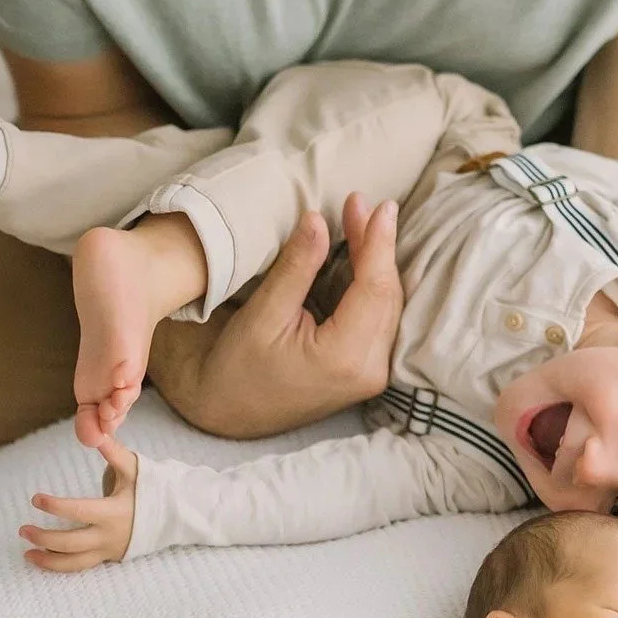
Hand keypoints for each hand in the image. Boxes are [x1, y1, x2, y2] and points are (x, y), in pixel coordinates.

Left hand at [22, 435, 138, 571]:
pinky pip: (80, 567)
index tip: (36, 499)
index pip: (78, 512)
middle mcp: (109, 535)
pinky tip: (40, 559)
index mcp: (114, 512)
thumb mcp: (133, 467)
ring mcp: (109, 549)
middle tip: (23, 529)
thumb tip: (96, 431)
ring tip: (26, 553)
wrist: (171, 515)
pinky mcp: (108, 557)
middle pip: (70, 543)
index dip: (55, 506)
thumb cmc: (149, 487)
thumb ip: (112, 451)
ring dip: (47, 559)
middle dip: (43, 537)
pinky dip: (59, 566)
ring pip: (74, 562)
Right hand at [146, 192, 401, 439]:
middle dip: (377, 246)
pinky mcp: (367, 371)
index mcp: (344, 357)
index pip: (375, 290)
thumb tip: (319, 220)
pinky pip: (381, 319)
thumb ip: (297, 267)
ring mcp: (372, 375)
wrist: (230, 412)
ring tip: (361, 220)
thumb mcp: (263, 314)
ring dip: (377, 262)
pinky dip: (373, 285)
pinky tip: (363, 254)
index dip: (379, 243)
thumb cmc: (238, 367)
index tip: (380, 206)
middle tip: (361, 204)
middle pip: (387, 296)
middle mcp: (369, 370)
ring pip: (388, 307)